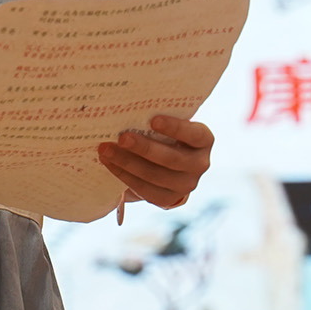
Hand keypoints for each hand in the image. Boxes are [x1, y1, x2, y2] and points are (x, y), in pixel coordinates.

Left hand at [100, 113, 214, 209]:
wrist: (167, 165)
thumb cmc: (165, 135)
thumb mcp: (169, 126)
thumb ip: (158, 121)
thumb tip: (128, 111)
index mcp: (204, 140)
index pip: (193, 134)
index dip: (175, 128)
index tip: (153, 120)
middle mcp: (200, 164)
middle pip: (171, 158)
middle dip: (144, 148)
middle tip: (122, 138)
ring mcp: (186, 185)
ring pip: (154, 175)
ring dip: (127, 162)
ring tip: (106, 150)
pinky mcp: (168, 199)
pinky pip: (144, 189)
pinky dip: (124, 175)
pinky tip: (109, 163)